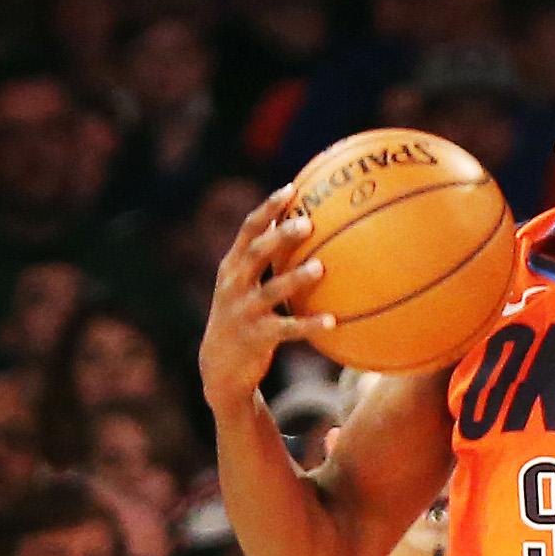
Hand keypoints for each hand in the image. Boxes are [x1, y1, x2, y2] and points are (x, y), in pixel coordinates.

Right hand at [199, 184, 332, 414]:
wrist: (220, 366)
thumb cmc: (243, 316)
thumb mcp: (244, 285)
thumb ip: (264, 260)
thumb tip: (301, 226)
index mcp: (232, 267)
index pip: (248, 229)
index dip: (268, 208)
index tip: (291, 189)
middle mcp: (234, 285)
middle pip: (256, 253)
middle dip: (279, 236)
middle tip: (307, 223)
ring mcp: (244, 311)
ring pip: (271, 290)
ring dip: (296, 278)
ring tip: (321, 267)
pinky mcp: (256, 337)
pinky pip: (288, 329)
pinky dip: (310, 325)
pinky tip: (334, 321)